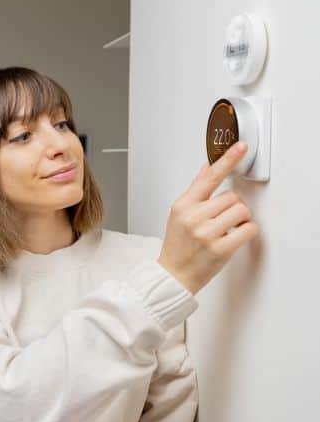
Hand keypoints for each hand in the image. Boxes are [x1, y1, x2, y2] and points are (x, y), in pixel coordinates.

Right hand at [157, 142, 259, 294]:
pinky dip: (246, 232)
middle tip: (222, 220)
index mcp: (183, 205)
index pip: (209, 177)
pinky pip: (248, 229)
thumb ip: (195, 191)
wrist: (174, 274)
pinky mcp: (220, 249)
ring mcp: (206, 233)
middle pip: (232, 197)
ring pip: (242, 211)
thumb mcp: (179, 214)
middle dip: (232, 207)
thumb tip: (207, 168)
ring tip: (226, 230)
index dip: (227, 160)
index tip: (241, 147)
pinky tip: (234, 237)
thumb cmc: (177, 245)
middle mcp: (193, 217)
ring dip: (240, 220)